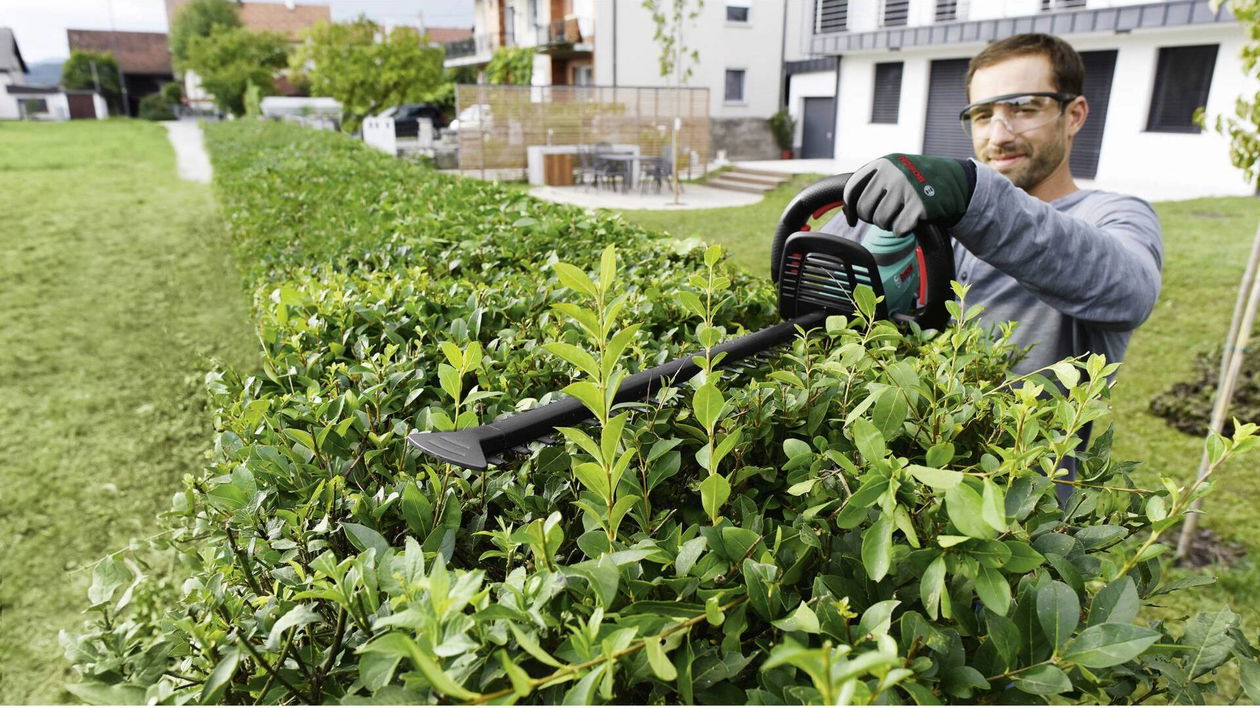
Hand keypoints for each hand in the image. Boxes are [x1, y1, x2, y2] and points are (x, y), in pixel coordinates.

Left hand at [844, 153, 975, 233]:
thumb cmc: (919, 180)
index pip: (852, 189)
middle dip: (872, 218)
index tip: (852, 219)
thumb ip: (872, 183)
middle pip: (864, 209)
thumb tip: (846, 209)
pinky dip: (903, 229)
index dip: (849, 208)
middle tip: (886, 216)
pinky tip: (912, 219)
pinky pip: (898, 229)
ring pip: (880, 221)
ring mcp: (906, 188)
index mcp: (882, 164)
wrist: (955, 181)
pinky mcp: (919, 205)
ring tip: (901, 214)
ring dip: (888, 224)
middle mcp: (891, 173)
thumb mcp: (895, 170)